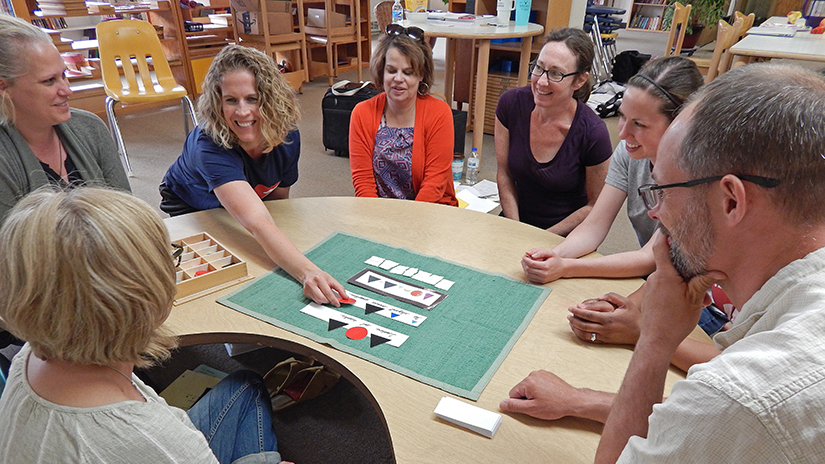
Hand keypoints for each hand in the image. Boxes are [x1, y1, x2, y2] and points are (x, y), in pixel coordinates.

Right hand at [302, 269, 347, 306]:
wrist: (310, 273)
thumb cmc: (321, 276)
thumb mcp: (332, 280)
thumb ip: (340, 289)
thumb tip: (345, 297)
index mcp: (319, 279)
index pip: (328, 292)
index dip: (334, 300)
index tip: (338, 304)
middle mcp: (311, 283)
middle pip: (322, 298)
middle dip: (328, 301)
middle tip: (331, 299)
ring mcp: (307, 289)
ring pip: (318, 301)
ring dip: (324, 301)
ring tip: (325, 295)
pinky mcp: (305, 293)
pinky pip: (314, 301)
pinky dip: (319, 300)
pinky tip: (319, 294)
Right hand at [499, 370, 581, 419]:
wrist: (573, 401)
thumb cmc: (556, 405)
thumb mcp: (532, 409)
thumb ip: (514, 406)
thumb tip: (502, 404)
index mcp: (527, 382)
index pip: (513, 394)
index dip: (521, 403)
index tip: (533, 405)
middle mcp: (533, 375)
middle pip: (521, 390)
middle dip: (528, 398)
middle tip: (540, 404)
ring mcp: (541, 373)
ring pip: (529, 387)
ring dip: (535, 394)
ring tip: (546, 400)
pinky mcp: (547, 375)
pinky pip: (537, 384)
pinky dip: (541, 390)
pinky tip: (549, 395)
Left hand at [521, 248, 565, 283]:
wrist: (563, 269)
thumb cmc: (555, 260)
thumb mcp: (550, 253)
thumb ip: (540, 252)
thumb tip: (530, 255)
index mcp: (546, 266)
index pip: (531, 264)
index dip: (526, 259)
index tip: (524, 255)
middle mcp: (544, 274)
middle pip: (528, 269)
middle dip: (524, 263)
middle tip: (524, 258)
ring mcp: (542, 279)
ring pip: (528, 274)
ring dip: (525, 267)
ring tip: (526, 262)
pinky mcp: (541, 282)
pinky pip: (530, 278)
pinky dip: (527, 272)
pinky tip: (529, 267)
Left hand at [568, 293, 640, 345]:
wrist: (641, 332)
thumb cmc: (633, 316)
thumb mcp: (625, 302)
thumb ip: (612, 296)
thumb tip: (599, 296)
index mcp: (608, 319)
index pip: (588, 315)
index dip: (577, 311)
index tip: (570, 308)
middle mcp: (605, 329)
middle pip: (584, 325)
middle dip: (574, 320)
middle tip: (568, 315)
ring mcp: (605, 336)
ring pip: (585, 334)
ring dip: (576, 328)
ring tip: (571, 322)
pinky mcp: (605, 341)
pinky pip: (590, 339)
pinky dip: (582, 335)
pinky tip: (578, 330)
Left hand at [638, 234, 725, 351]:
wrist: (656, 341)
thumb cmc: (675, 321)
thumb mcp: (694, 300)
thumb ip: (703, 283)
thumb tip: (718, 272)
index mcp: (665, 275)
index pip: (661, 247)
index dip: (665, 235)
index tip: (671, 227)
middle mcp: (654, 278)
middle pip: (670, 265)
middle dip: (686, 271)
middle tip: (701, 280)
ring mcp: (650, 287)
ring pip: (669, 279)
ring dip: (683, 285)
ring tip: (698, 300)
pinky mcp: (649, 296)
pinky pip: (663, 288)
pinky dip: (675, 292)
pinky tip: (686, 305)